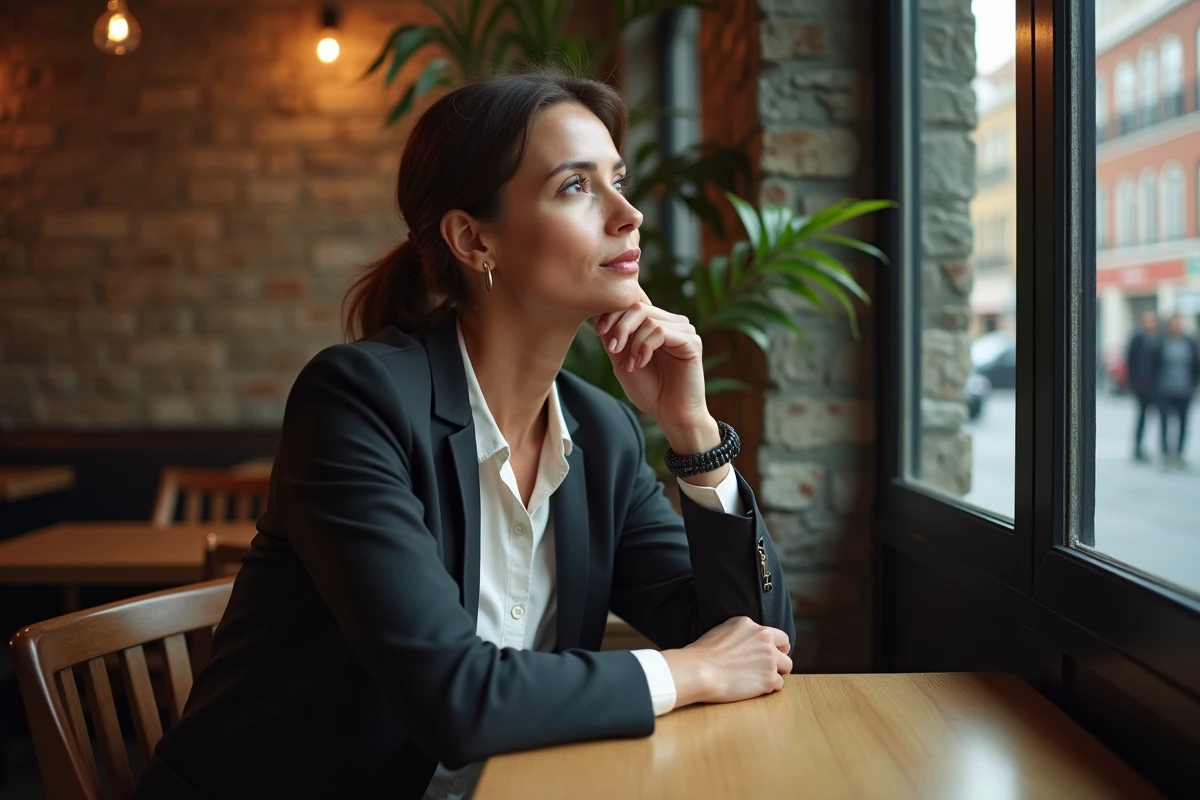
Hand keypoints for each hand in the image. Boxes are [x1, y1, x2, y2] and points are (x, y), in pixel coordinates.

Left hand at [593, 291, 709, 441]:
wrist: (670, 415)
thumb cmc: (649, 391)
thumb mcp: (622, 362)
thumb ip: (613, 339)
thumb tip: (598, 315)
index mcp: (656, 325)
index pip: (632, 305)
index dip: (612, 314)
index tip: (598, 332)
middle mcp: (671, 323)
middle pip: (639, 307)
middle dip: (620, 327)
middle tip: (613, 349)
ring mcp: (683, 331)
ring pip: (648, 319)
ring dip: (633, 342)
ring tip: (632, 365)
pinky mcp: (691, 341)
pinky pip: (661, 331)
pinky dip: (645, 346)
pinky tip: (641, 363)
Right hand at [660, 616, 792, 706]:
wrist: (699, 671)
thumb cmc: (703, 654)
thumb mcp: (723, 630)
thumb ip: (742, 633)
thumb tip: (747, 641)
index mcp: (752, 625)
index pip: (777, 635)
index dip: (775, 646)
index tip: (769, 654)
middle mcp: (764, 639)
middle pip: (785, 649)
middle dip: (779, 659)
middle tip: (766, 668)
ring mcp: (769, 659)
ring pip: (786, 667)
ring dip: (776, 673)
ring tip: (760, 680)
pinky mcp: (769, 679)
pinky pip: (778, 684)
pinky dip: (769, 687)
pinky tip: (754, 688)